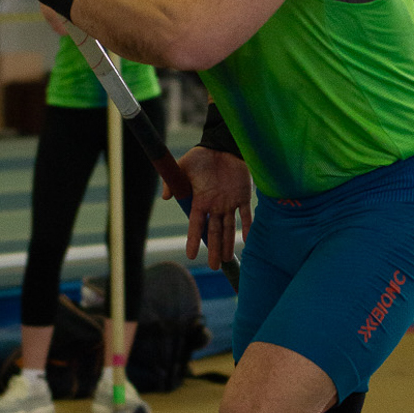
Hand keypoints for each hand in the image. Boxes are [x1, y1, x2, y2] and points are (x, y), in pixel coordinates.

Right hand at [165, 145, 251, 268]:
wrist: (222, 145)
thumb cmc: (201, 156)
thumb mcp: (183, 166)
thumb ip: (173, 181)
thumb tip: (165, 197)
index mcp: (201, 200)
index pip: (196, 224)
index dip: (193, 239)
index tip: (190, 255)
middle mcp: (215, 205)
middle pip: (214, 232)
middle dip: (213, 249)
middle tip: (213, 267)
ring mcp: (230, 202)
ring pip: (229, 227)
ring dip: (227, 243)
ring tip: (225, 259)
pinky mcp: (243, 195)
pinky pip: (246, 214)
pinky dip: (247, 226)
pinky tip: (246, 240)